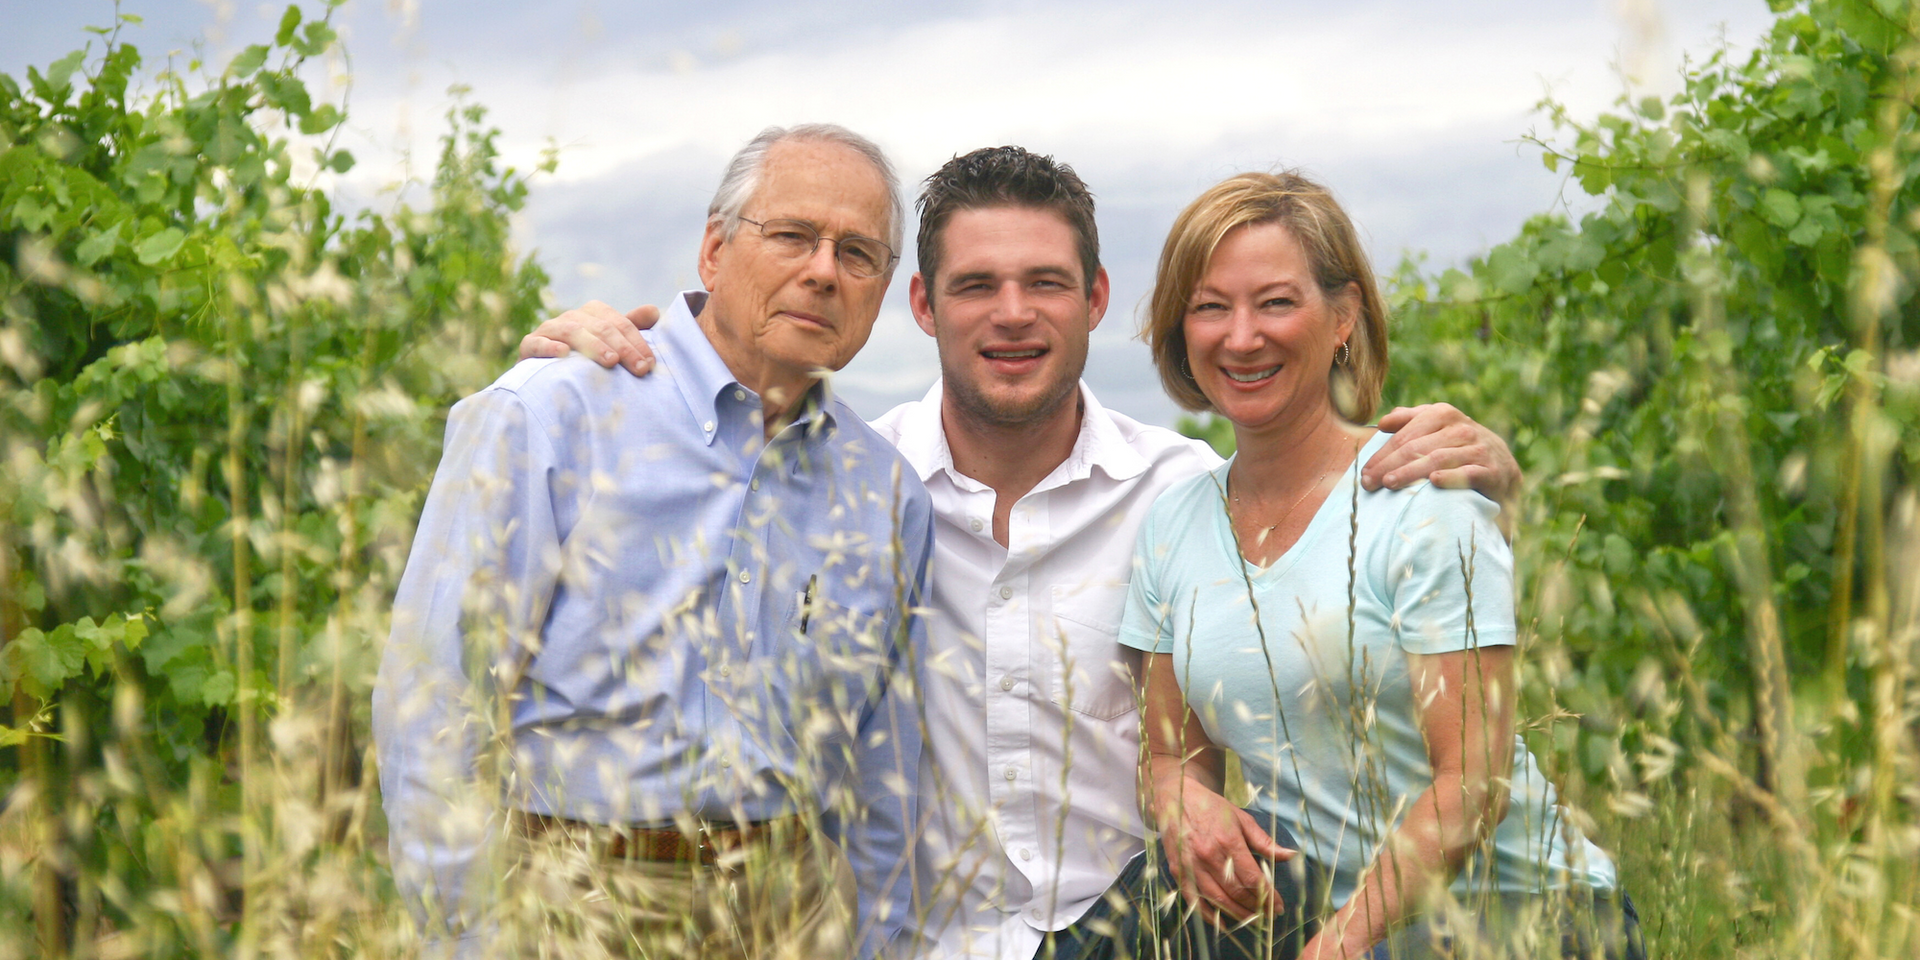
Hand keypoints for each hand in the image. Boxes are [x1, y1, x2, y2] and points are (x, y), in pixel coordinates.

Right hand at [518, 301, 659, 375]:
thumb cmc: (585, 359)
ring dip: (593, 345)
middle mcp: (571, 317)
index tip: (650, 364)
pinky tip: (564, 354)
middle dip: (623, 348)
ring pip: (572, 331)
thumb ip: (631, 327)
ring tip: (611, 361)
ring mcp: (549, 329)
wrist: (545, 375)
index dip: (637, 342)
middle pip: (600, 328)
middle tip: (640, 369)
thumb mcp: (611, 343)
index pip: (619, 323)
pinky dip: (550, 347)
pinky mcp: (529, 345)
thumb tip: (653, 311)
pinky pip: (537, 343)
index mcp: (593, 313)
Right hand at [1155, 783, 1295, 925]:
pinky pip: (1195, 902)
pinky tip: (1224, 925)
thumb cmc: (1212, 808)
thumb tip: (1290, 856)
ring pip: (1218, 900)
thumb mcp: (1241, 819)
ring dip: (1238, 914)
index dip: (1268, 896)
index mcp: (1228, 841)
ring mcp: (1191, 866)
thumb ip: (1264, 841)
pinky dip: (1210, 917)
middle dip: (1256, 908)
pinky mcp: (1179, 873)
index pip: (1252, 878)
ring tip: (1253, 921)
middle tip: (1269, 916)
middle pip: (1237, 892)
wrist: (1176, 798)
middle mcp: (1209, 856)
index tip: (1279, 907)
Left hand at [1362, 403, 1519, 504]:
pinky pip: (1469, 473)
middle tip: (1369, 483)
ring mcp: (1477, 448)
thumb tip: (1382, 422)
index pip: (1405, 435)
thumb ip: (1411, 420)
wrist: (1502, 466)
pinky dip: (1452, 476)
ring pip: (1437, 459)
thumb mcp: (1438, 427)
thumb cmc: (1459, 447)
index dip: (1382, 454)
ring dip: (1411, 472)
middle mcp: (1461, 428)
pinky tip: (1434, 482)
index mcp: (1443, 414)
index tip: (1364, 472)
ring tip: (1389, 484)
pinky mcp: (1492, 470)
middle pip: (1417, 447)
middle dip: (1389, 465)